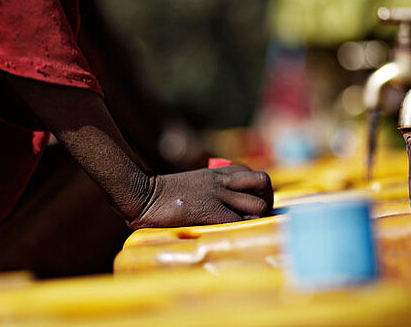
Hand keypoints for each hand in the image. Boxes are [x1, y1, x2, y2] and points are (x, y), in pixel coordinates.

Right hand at [128, 165, 272, 228]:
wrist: (143, 195)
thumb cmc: (161, 196)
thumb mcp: (191, 185)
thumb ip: (207, 189)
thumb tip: (213, 203)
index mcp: (218, 173)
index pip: (254, 175)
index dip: (259, 191)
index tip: (252, 206)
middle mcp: (223, 181)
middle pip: (264, 183)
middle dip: (267, 202)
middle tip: (256, 218)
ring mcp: (219, 195)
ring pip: (259, 205)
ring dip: (258, 219)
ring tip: (248, 230)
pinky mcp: (212, 212)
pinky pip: (241, 221)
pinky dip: (244, 231)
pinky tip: (236, 237)